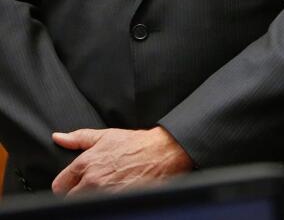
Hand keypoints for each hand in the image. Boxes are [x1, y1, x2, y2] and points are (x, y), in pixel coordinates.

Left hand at [51, 126, 192, 195]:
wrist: (165, 152)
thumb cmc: (137, 143)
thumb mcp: (106, 136)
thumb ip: (78, 138)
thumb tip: (58, 137)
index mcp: (85, 164)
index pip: (59, 186)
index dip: (67, 184)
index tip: (76, 183)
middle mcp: (92, 181)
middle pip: (70, 199)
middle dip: (78, 193)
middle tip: (94, 186)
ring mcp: (105, 193)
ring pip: (85, 204)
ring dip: (93, 198)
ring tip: (108, 188)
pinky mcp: (118, 202)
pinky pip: (104, 207)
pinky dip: (107, 202)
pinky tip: (118, 192)